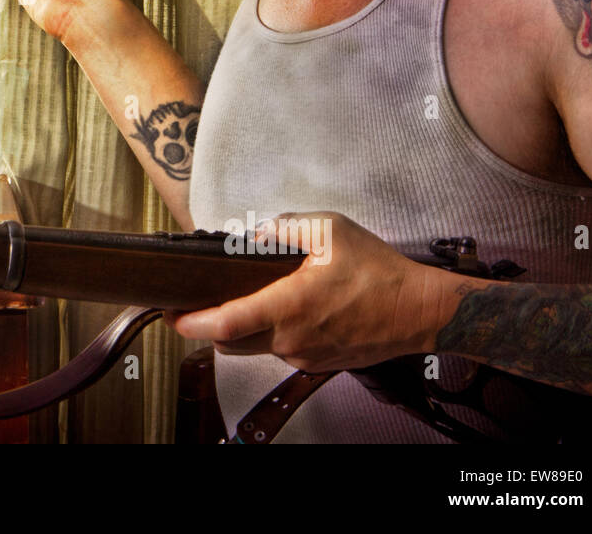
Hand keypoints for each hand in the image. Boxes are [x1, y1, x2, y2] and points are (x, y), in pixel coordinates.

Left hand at [166, 212, 467, 371]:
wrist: (420, 311)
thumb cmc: (378, 271)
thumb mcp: (328, 230)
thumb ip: (283, 228)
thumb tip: (251, 235)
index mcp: (290, 307)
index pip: (226, 324)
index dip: (191, 322)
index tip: (171, 313)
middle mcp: (292, 340)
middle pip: (230, 341)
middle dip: (208, 324)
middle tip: (196, 302)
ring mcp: (304, 356)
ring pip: (254, 347)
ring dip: (241, 328)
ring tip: (241, 299)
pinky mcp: (316, 363)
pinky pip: (279, 350)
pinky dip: (269, 332)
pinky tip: (279, 308)